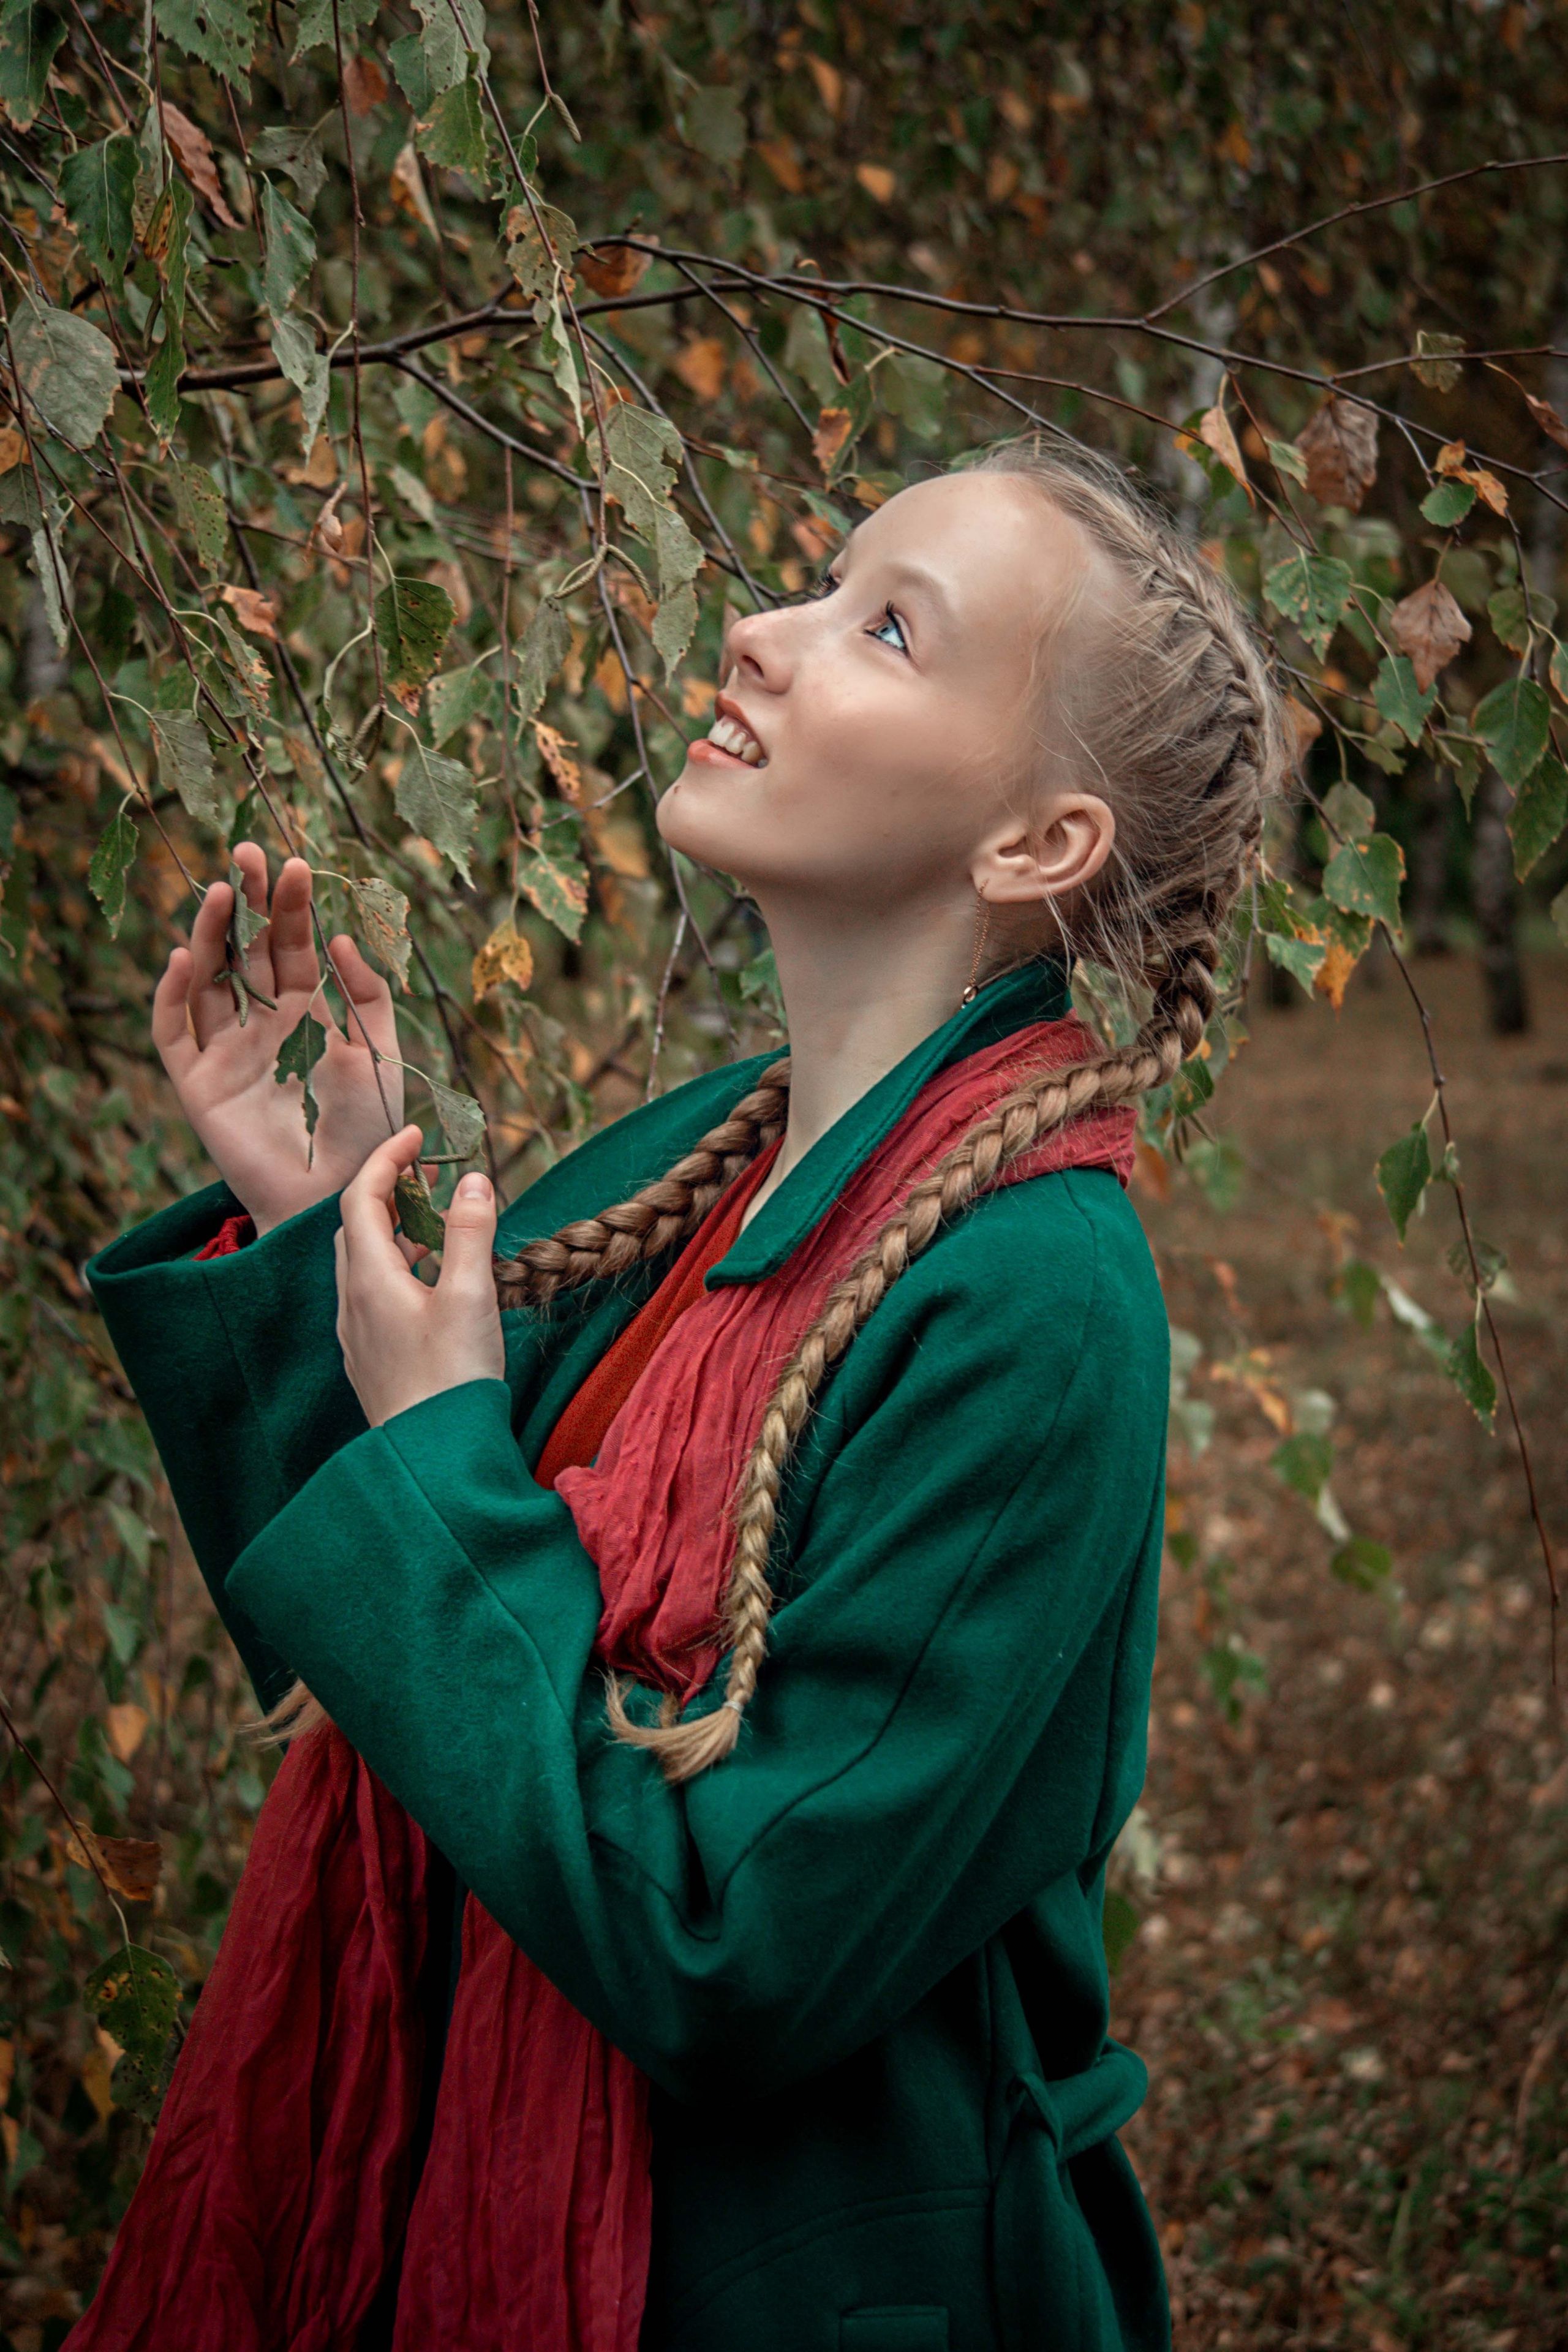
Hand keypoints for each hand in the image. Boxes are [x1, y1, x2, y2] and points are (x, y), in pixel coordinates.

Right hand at [153, 845, 402, 1233]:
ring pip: (208, 980)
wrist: (342, 1195)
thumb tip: (342, 936)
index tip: (295, 864)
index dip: (290, 906)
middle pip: (246, 949)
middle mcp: (263, 1024)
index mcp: (308, 1012)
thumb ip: (369, 995)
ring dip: (211, 934)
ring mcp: (227, 1051)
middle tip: (248, 852)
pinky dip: (173, 996)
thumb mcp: (383, 1053)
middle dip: (248, 901)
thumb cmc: (371, 1130)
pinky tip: (185, 958)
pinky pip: (175, 1033)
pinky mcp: (198, 1084)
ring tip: (224, 891)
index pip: (292, 945)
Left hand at [335, 1127, 503, 1427]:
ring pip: (364, 1263)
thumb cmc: (450, 1378)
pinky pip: (373, 1294)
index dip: (386, 1159)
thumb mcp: (470, 1295)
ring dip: (395, 1232)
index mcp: (369, 1278)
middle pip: (356, 1227)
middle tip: (426, 1176)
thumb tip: (472, 1180)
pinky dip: (398, 1267)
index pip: (361, 1198)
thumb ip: (470, 1232)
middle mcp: (352, 1302)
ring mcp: (358, 1333)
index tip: (416, 1136)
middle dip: (387, 1191)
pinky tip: (432, 1282)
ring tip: (437, 1224)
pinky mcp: (371, 1358)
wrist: (431, 1457)